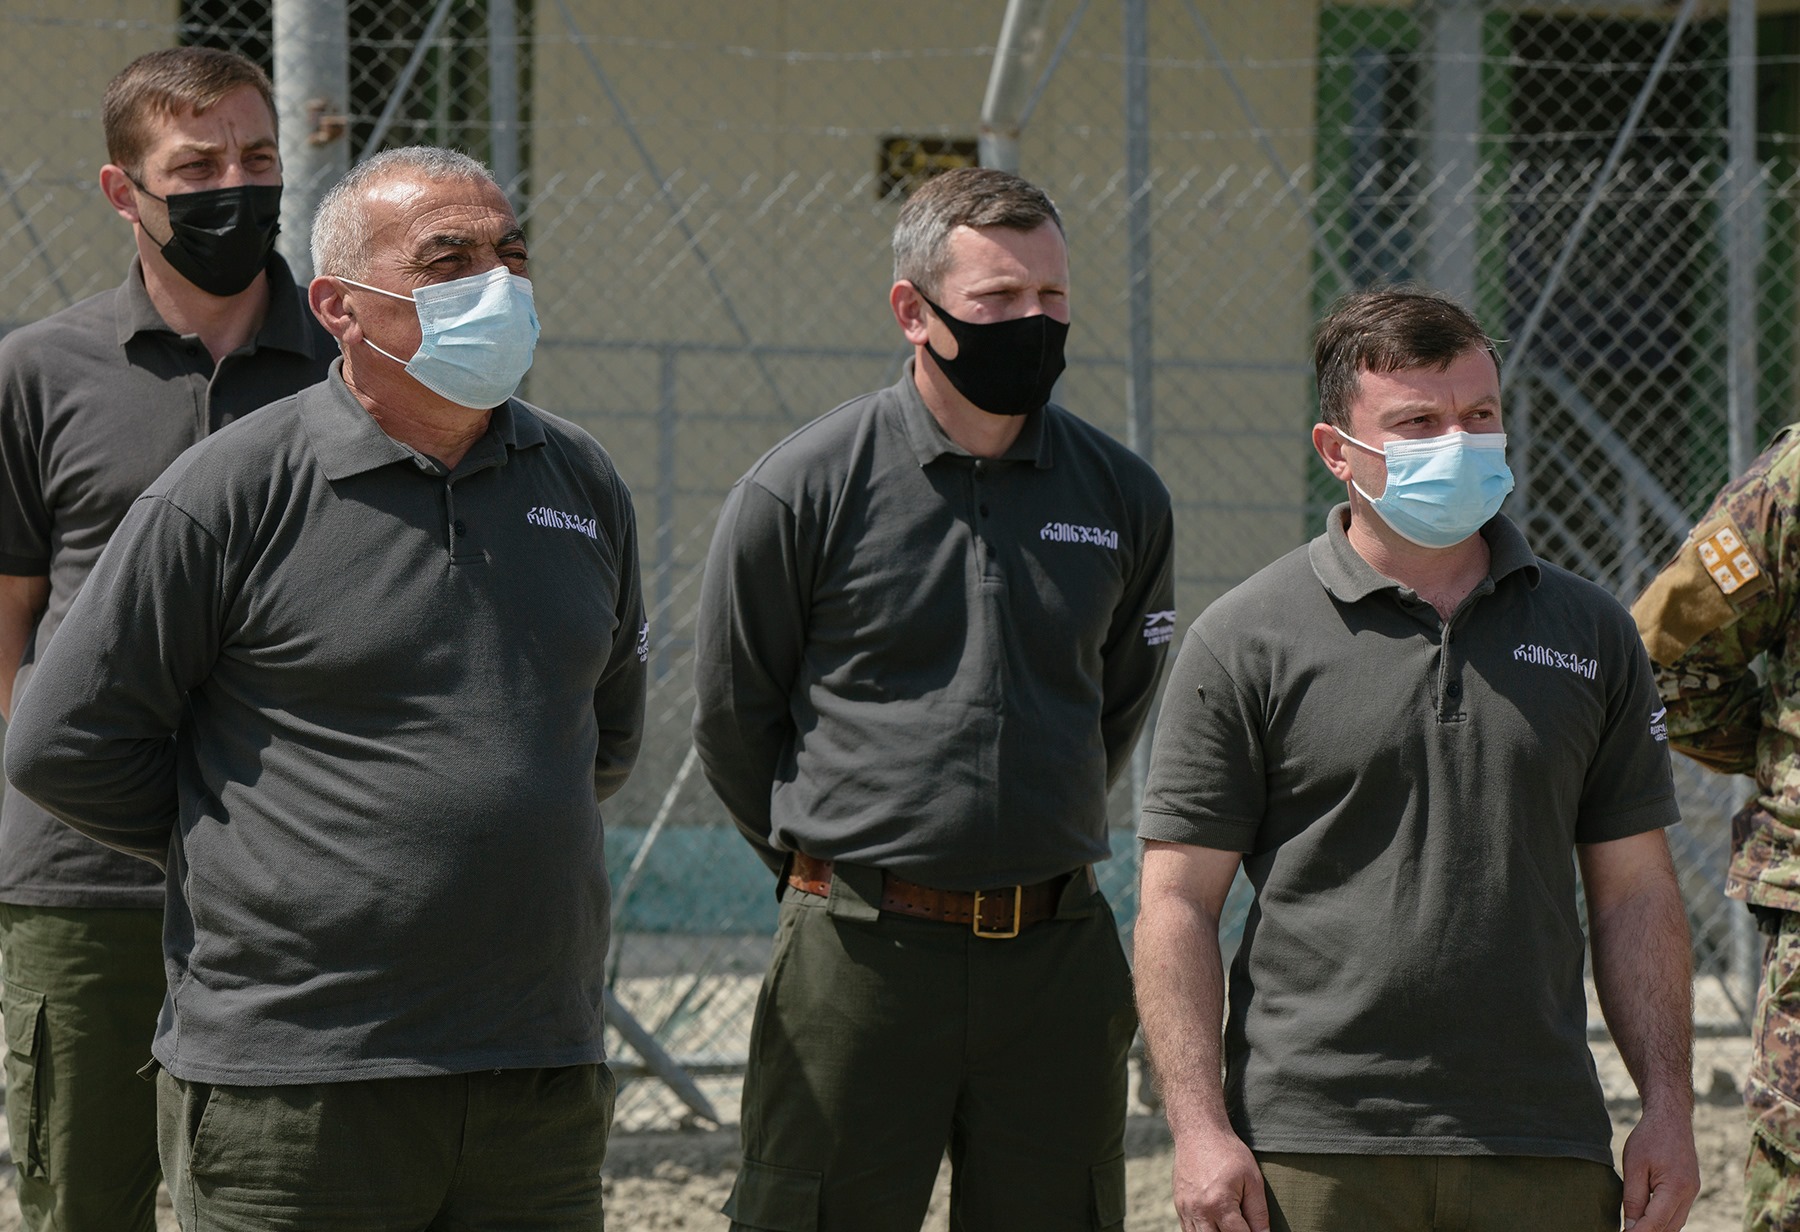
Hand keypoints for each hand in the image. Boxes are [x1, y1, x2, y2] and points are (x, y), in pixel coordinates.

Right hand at [1171, 1122, 1269, 1231]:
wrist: (1198, 1132)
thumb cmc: (1229, 1152)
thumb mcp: (1253, 1179)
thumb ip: (1258, 1212)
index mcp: (1220, 1204)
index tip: (1256, 1231)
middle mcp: (1199, 1210)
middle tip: (1240, 1227)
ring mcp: (1185, 1209)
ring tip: (1227, 1224)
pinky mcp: (1179, 1205)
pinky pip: (1188, 1230)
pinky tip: (1214, 1226)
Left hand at [1619, 1100, 1699, 1231]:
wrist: (1670, 1118)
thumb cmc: (1649, 1138)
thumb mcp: (1634, 1166)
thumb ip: (1633, 1199)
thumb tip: (1632, 1227)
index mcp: (1676, 1188)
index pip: (1656, 1222)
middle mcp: (1689, 1194)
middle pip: (1669, 1228)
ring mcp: (1692, 1192)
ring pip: (1675, 1224)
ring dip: (1657, 1229)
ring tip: (1635, 1229)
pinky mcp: (1690, 1190)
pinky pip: (1678, 1213)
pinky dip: (1664, 1221)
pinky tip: (1648, 1220)